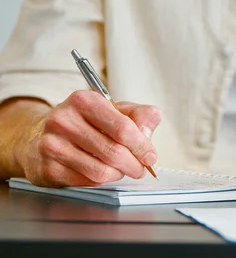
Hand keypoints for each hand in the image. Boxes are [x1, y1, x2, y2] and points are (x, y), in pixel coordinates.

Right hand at [16, 91, 161, 186]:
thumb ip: (140, 115)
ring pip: (101, 171)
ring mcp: (52, 145)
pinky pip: (87, 181)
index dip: (142, 146)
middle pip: (114, 152)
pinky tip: (101, 171)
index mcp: (84, 100)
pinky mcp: (47, 168)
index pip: (123, 128)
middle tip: (141, 168)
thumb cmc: (85, 122)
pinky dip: (101, 180)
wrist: (38, 135)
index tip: (150, 156)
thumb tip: (148, 134)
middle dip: (135, 164)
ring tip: (122, 169)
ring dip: (119, 174)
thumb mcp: (115, 109)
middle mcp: (64, 120)